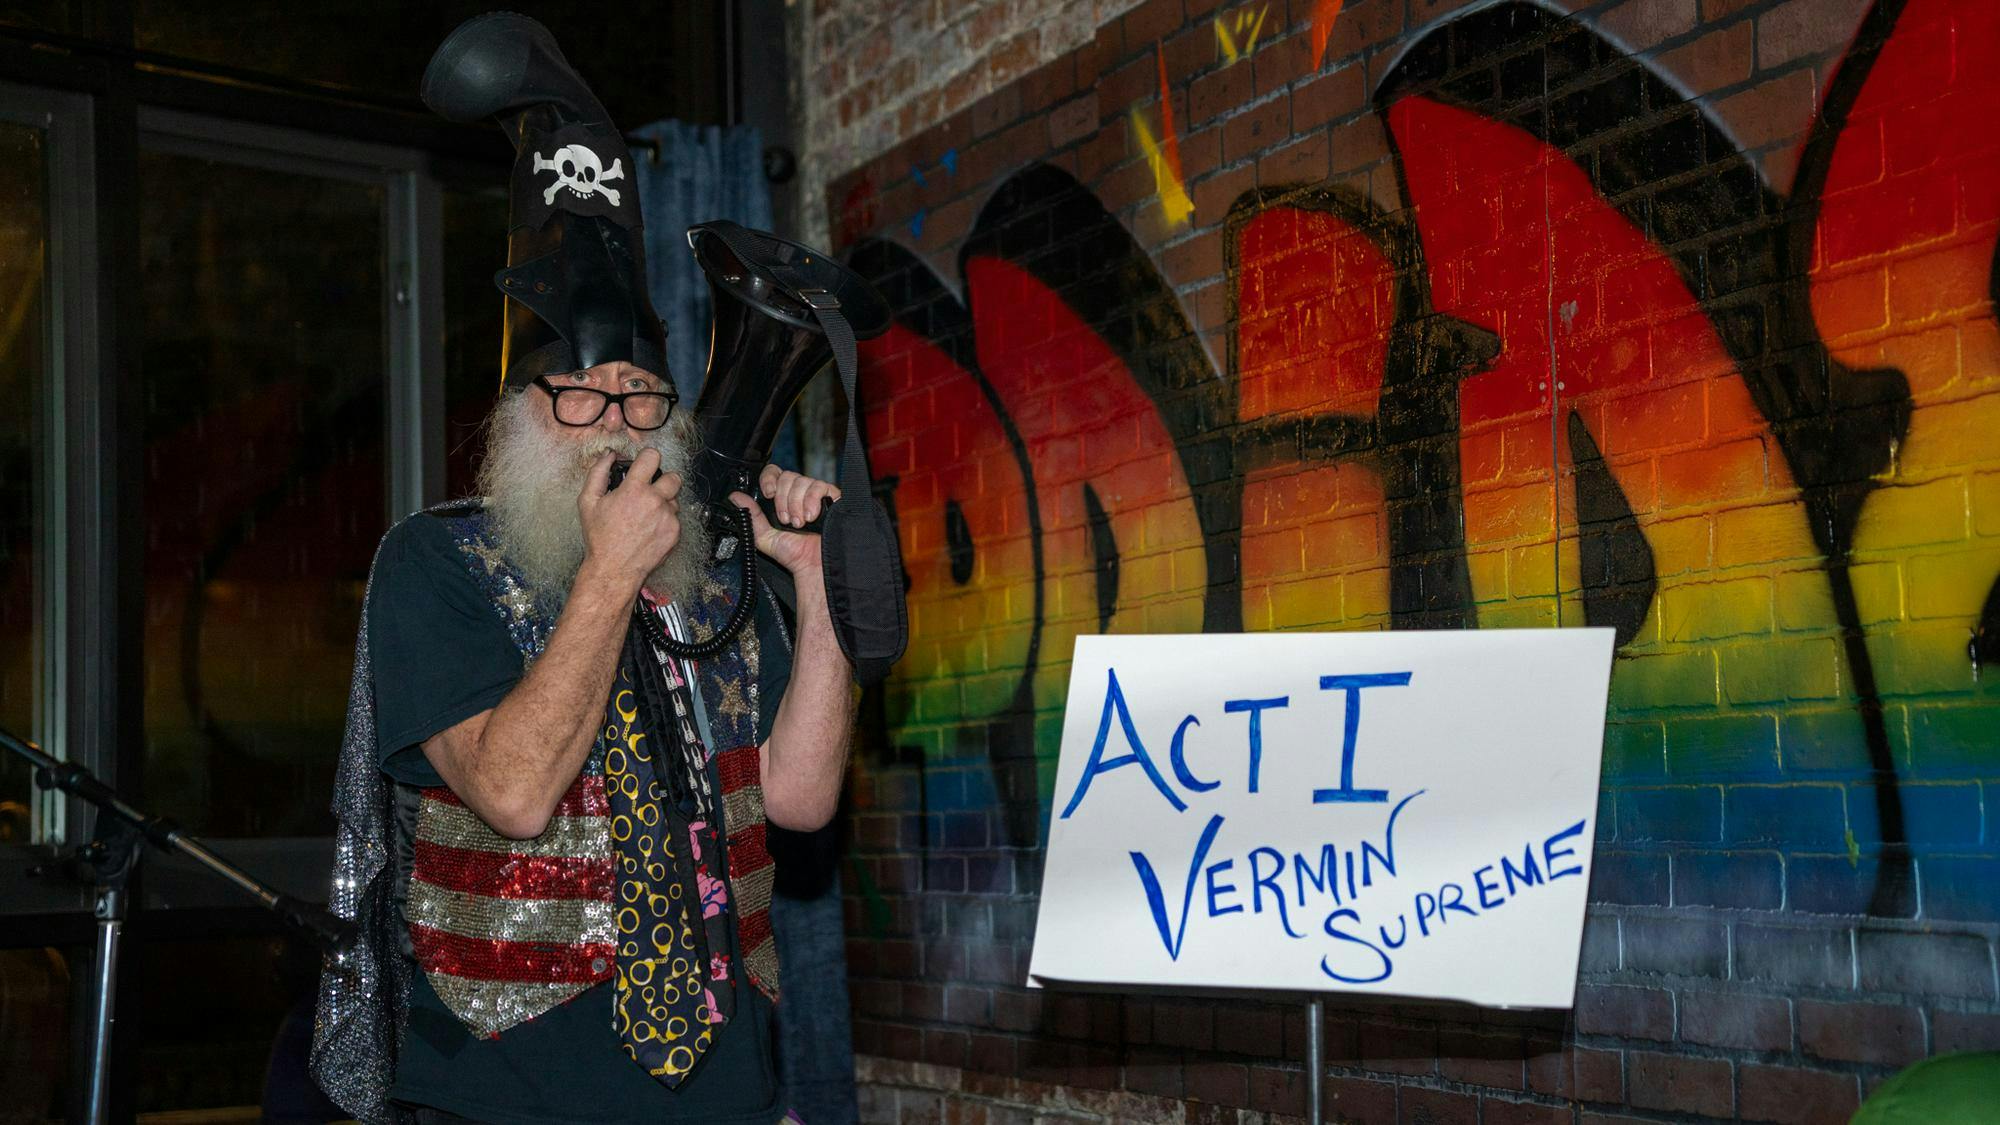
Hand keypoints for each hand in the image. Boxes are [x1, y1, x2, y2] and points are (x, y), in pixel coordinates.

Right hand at [576, 448, 681, 588]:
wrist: (614, 568)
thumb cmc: (600, 538)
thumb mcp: (588, 502)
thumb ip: (598, 473)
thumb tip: (608, 456)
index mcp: (634, 490)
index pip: (652, 457)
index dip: (647, 457)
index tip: (644, 463)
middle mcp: (655, 501)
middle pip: (673, 476)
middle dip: (662, 480)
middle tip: (649, 490)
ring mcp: (668, 518)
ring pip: (674, 499)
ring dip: (663, 502)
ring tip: (645, 515)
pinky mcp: (675, 533)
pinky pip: (675, 518)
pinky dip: (665, 520)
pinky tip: (649, 529)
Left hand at [731, 466, 839, 576]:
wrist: (813, 565)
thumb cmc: (794, 554)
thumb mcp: (765, 536)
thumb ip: (751, 515)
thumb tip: (735, 497)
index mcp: (782, 500)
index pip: (775, 474)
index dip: (769, 479)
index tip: (768, 494)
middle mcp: (799, 495)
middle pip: (787, 476)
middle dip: (783, 499)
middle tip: (785, 519)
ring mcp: (815, 495)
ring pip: (802, 480)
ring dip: (797, 504)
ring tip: (799, 523)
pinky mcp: (831, 497)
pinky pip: (820, 485)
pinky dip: (812, 501)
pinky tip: (810, 517)